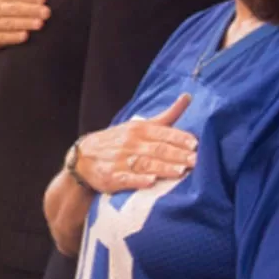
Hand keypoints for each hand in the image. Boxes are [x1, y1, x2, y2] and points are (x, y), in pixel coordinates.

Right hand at [73, 94, 197, 192]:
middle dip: (177, 155)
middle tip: (195, 160)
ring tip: (180, 171)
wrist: (82, 158)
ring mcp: (119, 160)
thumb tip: (188, 96)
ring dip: (162, 167)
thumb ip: (166, 116)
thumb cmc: (118, 141)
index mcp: (138, 129)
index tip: (195, 144)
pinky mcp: (111, 177)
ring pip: (144, 163)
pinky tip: (150, 181)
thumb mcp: (139, 126)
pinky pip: (126, 178)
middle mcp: (130, 143)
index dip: (179, 138)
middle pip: (157, 149)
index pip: (162, 133)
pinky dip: (138, 180)